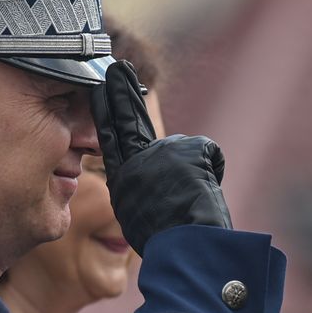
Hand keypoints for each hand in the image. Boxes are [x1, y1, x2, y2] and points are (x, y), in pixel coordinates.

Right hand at [91, 61, 231, 255]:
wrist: (186, 245)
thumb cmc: (166, 243)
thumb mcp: (140, 217)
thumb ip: (140, 190)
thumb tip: (152, 181)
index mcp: (122, 180)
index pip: (111, 138)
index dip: (107, 112)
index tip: (99, 87)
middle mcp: (135, 162)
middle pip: (130, 120)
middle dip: (122, 91)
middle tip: (118, 66)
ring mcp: (160, 153)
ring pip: (184, 151)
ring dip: (194, 174)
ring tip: (193, 197)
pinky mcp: (188, 148)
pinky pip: (208, 152)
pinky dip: (211, 168)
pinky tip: (207, 188)